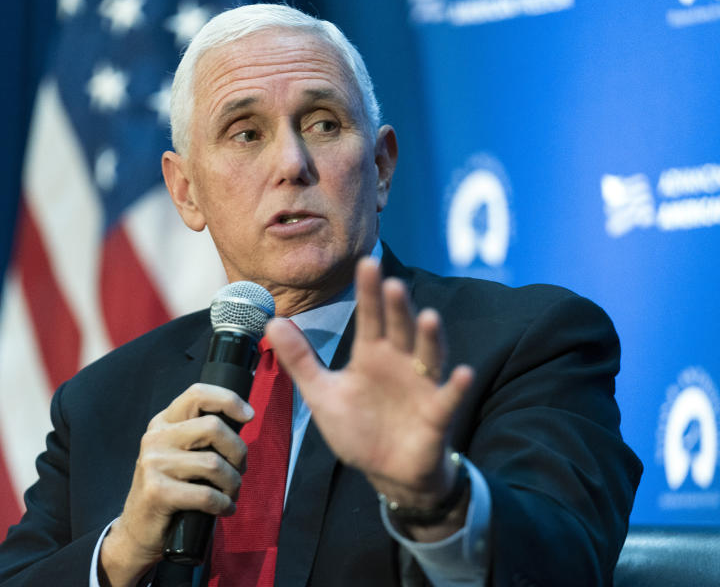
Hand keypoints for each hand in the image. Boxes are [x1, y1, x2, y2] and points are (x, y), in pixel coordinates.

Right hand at [99, 383, 252, 585]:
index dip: (228, 400)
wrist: (138, 529)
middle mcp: (156, 437)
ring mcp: (153, 463)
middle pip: (213, 426)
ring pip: (214, 463)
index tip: (248, 415)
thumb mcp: (180, 454)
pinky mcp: (157, 491)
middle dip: (238, 451)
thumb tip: (242, 420)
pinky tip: (224, 508)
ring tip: (231, 493)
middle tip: (240, 469)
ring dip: (233, 483)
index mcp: (163, 422)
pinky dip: (223, 504)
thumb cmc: (172, 489)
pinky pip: (206, 494)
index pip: (197, 394)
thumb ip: (202, 435)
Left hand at [266, 258, 472, 537]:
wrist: (386, 471)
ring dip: (430, 339)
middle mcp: (400, 363)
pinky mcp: (437, 415)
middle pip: (399, 330)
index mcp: (372, 355)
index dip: (369, 292)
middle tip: (392, 283)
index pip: (370, 317)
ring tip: (429, 318)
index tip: (367, 263)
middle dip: (397, 308)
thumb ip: (300, 359)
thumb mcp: (322, 393)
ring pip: (428, 357)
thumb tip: (272, 322)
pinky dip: (456, 387)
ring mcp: (421, 387)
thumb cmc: (358, 427)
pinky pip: (449, 399)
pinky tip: (463, 374)